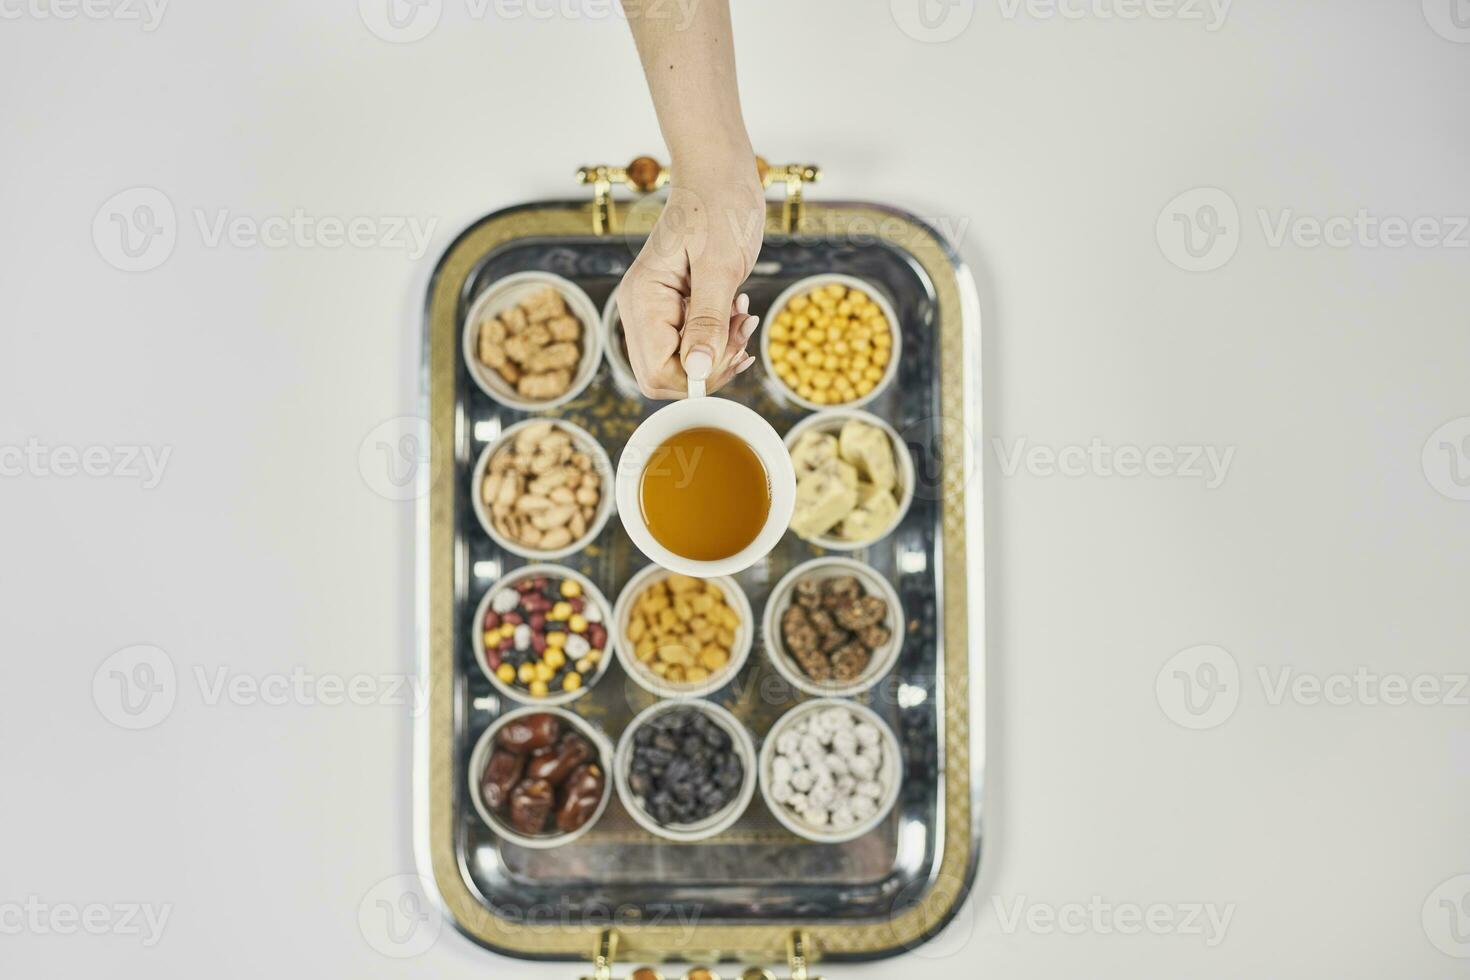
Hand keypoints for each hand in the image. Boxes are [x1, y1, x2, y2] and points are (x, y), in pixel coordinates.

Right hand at [615, 171, 765, 398]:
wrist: (720, 173)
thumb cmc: (719, 206)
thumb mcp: (721, 266)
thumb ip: (707, 322)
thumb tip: (697, 373)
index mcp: (642, 300)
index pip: (657, 373)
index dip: (697, 377)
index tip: (732, 353)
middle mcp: (639, 309)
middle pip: (664, 376)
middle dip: (709, 368)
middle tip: (740, 335)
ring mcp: (654, 309)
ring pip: (681, 363)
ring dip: (718, 351)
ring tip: (742, 318)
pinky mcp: (673, 306)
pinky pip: (691, 343)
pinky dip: (719, 337)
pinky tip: (738, 312)